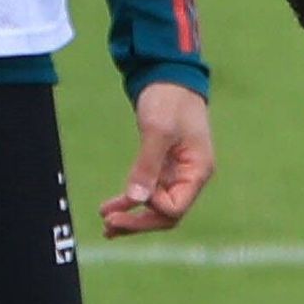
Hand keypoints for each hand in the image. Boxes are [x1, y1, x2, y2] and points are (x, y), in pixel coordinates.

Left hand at [103, 82, 213, 236]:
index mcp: (197, 171)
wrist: (168, 77)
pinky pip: (148, 193)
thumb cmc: (169, 100)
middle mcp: (189, 177)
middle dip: (138, 222)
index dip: (152, 208)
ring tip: (106, 226)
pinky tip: (110, 209)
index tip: (131, 196)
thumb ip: (147, 166)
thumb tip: (136, 199)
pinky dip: (130, 202)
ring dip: (132, 217)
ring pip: (156, 207)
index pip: (175, 208)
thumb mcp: (157, 131)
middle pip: (166, 215)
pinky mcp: (163, 167)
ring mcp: (176, 174)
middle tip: (109, 226)